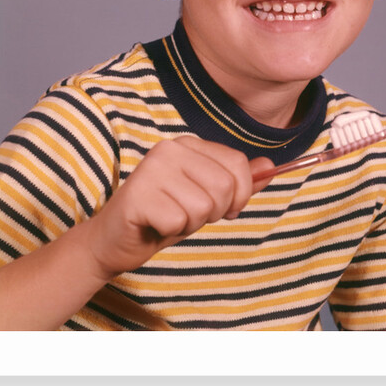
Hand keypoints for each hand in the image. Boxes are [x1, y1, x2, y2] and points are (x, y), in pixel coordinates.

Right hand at [85, 136, 274, 279]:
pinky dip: (170, 231)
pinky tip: (154, 224)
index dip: (240, 195)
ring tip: (170, 218)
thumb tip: (270, 166)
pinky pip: (178, 221)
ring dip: (190, 223)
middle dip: (214, 211)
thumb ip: (238, 182)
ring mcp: (152, 169)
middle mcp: (170, 148)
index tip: (224, 208)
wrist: (115, 241)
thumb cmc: (164, 217)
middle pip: (224, 185)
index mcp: (188, 144)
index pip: (238, 164)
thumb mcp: (207, 198)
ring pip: (203, 205)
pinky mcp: (138, 195)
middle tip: (188, 214)